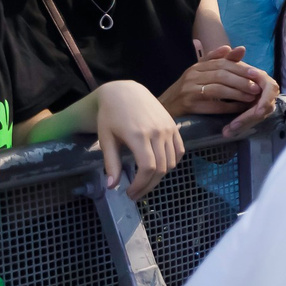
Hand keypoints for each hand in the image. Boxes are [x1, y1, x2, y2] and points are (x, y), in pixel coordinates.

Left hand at [91, 80, 183, 197]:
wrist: (125, 92)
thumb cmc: (111, 115)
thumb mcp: (106, 139)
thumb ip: (111, 163)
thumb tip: (112, 186)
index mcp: (138, 135)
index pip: (147, 168)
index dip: (140, 185)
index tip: (130, 193)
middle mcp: (157, 132)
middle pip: (161, 168)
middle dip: (149, 185)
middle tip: (137, 194)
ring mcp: (168, 129)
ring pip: (171, 162)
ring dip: (160, 177)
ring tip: (146, 182)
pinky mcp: (174, 126)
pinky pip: (179, 151)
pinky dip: (172, 163)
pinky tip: (160, 168)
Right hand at [162, 43, 272, 120]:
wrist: (164, 108)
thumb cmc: (186, 91)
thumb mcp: (199, 74)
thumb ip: (217, 61)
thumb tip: (235, 48)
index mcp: (197, 67)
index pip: (221, 63)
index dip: (240, 68)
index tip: (256, 73)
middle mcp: (192, 75)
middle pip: (221, 75)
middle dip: (242, 80)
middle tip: (257, 87)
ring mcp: (189, 90)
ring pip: (218, 89)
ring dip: (238, 93)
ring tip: (252, 97)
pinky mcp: (189, 105)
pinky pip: (213, 105)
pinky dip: (228, 106)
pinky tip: (240, 108)